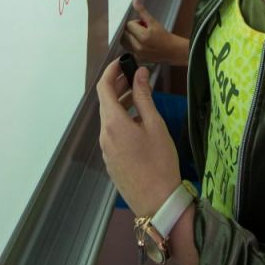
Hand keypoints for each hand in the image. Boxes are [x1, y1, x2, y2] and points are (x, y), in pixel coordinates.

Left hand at [97, 59, 180, 217]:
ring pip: (109, 120)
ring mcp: (106, 150)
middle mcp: (104, 135)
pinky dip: (122, 121)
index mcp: (113, 123)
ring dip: (121, 104)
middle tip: (136, 76)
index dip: (111, 71)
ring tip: (139, 96)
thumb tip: (140, 73)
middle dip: (118, 86)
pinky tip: (138, 123)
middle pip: (105, 103)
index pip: (103, 88)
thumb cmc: (160, 161)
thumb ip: (144, 97)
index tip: (124, 61)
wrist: (157, 203)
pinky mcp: (111, 162)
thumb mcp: (155, 125)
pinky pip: (112, 134)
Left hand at [123, 0, 188, 64]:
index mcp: (143, 36)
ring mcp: (138, 54)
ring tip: (140, 37)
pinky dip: (132, 45)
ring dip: (130, 37)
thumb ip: (142, 12)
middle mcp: (139, 46)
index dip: (135, 23)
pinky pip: (128, 49)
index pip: (129, 24)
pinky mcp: (137, 59)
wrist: (172, 50)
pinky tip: (140, 44)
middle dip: (132, 30)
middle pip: (125, 33)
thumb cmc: (164, 36)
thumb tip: (135, 0)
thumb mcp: (154, 22)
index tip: (143, 24)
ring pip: (124, 42)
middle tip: (142, 30)